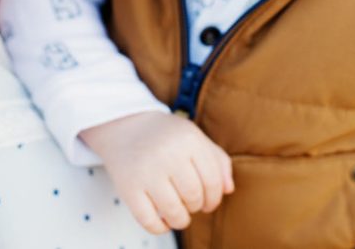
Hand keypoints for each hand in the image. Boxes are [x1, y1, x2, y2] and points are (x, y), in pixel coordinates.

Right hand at [80, 111, 234, 233]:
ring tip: (179, 214)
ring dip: (181, 220)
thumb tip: (228, 190)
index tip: (208, 202)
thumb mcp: (195, 138)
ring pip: (174, 212)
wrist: (125, 126)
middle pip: (194, 197)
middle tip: (191, 204)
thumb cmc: (166, 136)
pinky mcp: (128, 187)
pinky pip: (148, 220)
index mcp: (189, 139)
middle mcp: (168, 154)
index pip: (213, 181)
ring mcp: (146, 171)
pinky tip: (163, 220)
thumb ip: (218, 161)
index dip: (214, 198)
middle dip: (197, 207)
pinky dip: (160, 228)